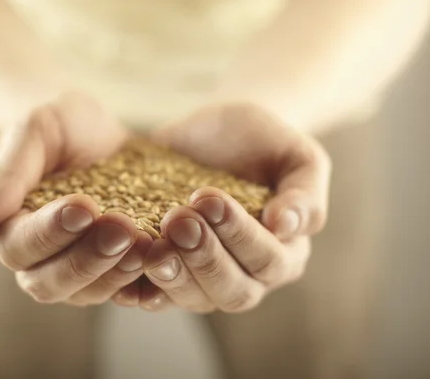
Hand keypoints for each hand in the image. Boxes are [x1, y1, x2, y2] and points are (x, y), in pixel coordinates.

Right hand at [0, 93, 152, 306]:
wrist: (104, 132)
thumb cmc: (63, 127)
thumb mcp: (36, 131)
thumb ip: (7, 173)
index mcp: (9, 226)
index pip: (18, 245)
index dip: (49, 232)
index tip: (83, 206)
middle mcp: (38, 258)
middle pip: (49, 283)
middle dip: (86, 258)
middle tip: (121, 228)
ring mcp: (76, 269)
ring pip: (86, 293)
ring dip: (115, 272)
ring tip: (144, 243)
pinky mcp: (110, 270)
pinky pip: (121, 289)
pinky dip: (139, 277)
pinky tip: (160, 254)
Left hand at [135, 103, 330, 312]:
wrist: (219, 132)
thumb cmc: (265, 142)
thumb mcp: (297, 155)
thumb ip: (304, 192)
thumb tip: (287, 226)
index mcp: (284, 253)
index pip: (267, 260)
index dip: (239, 234)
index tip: (209, 198)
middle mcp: (247, 274)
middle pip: (230, 290)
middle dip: (203, 258)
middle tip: (178, 220)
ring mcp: (205, 276)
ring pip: (192, 298)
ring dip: (172, 273)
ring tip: (151, 244)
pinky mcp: (170, 268)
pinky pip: (155, 293)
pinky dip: (139, 287)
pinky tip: (125, 273)